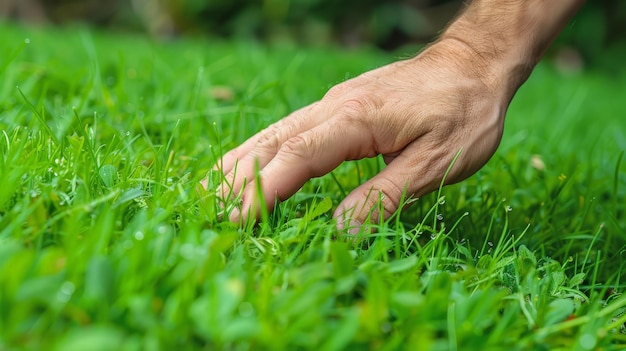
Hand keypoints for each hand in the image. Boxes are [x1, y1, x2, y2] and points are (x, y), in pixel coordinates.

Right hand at [211, 39, 513, 228]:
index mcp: (356, 119)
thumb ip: (385, 196)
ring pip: (275, 133)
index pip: (298, 155)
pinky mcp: (338, 108)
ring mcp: (333, 104)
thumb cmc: (463, 112)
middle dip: (239, 178)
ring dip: (242, 163)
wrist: (473, 64)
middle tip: (210, 212)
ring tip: (212, 192)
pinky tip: (251, 167)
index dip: (266, 188)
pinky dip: (263, 152)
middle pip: (273, 142)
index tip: (240, 219)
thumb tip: (341, 230)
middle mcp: (334, 107)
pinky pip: (289, 130)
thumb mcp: (436, 162)